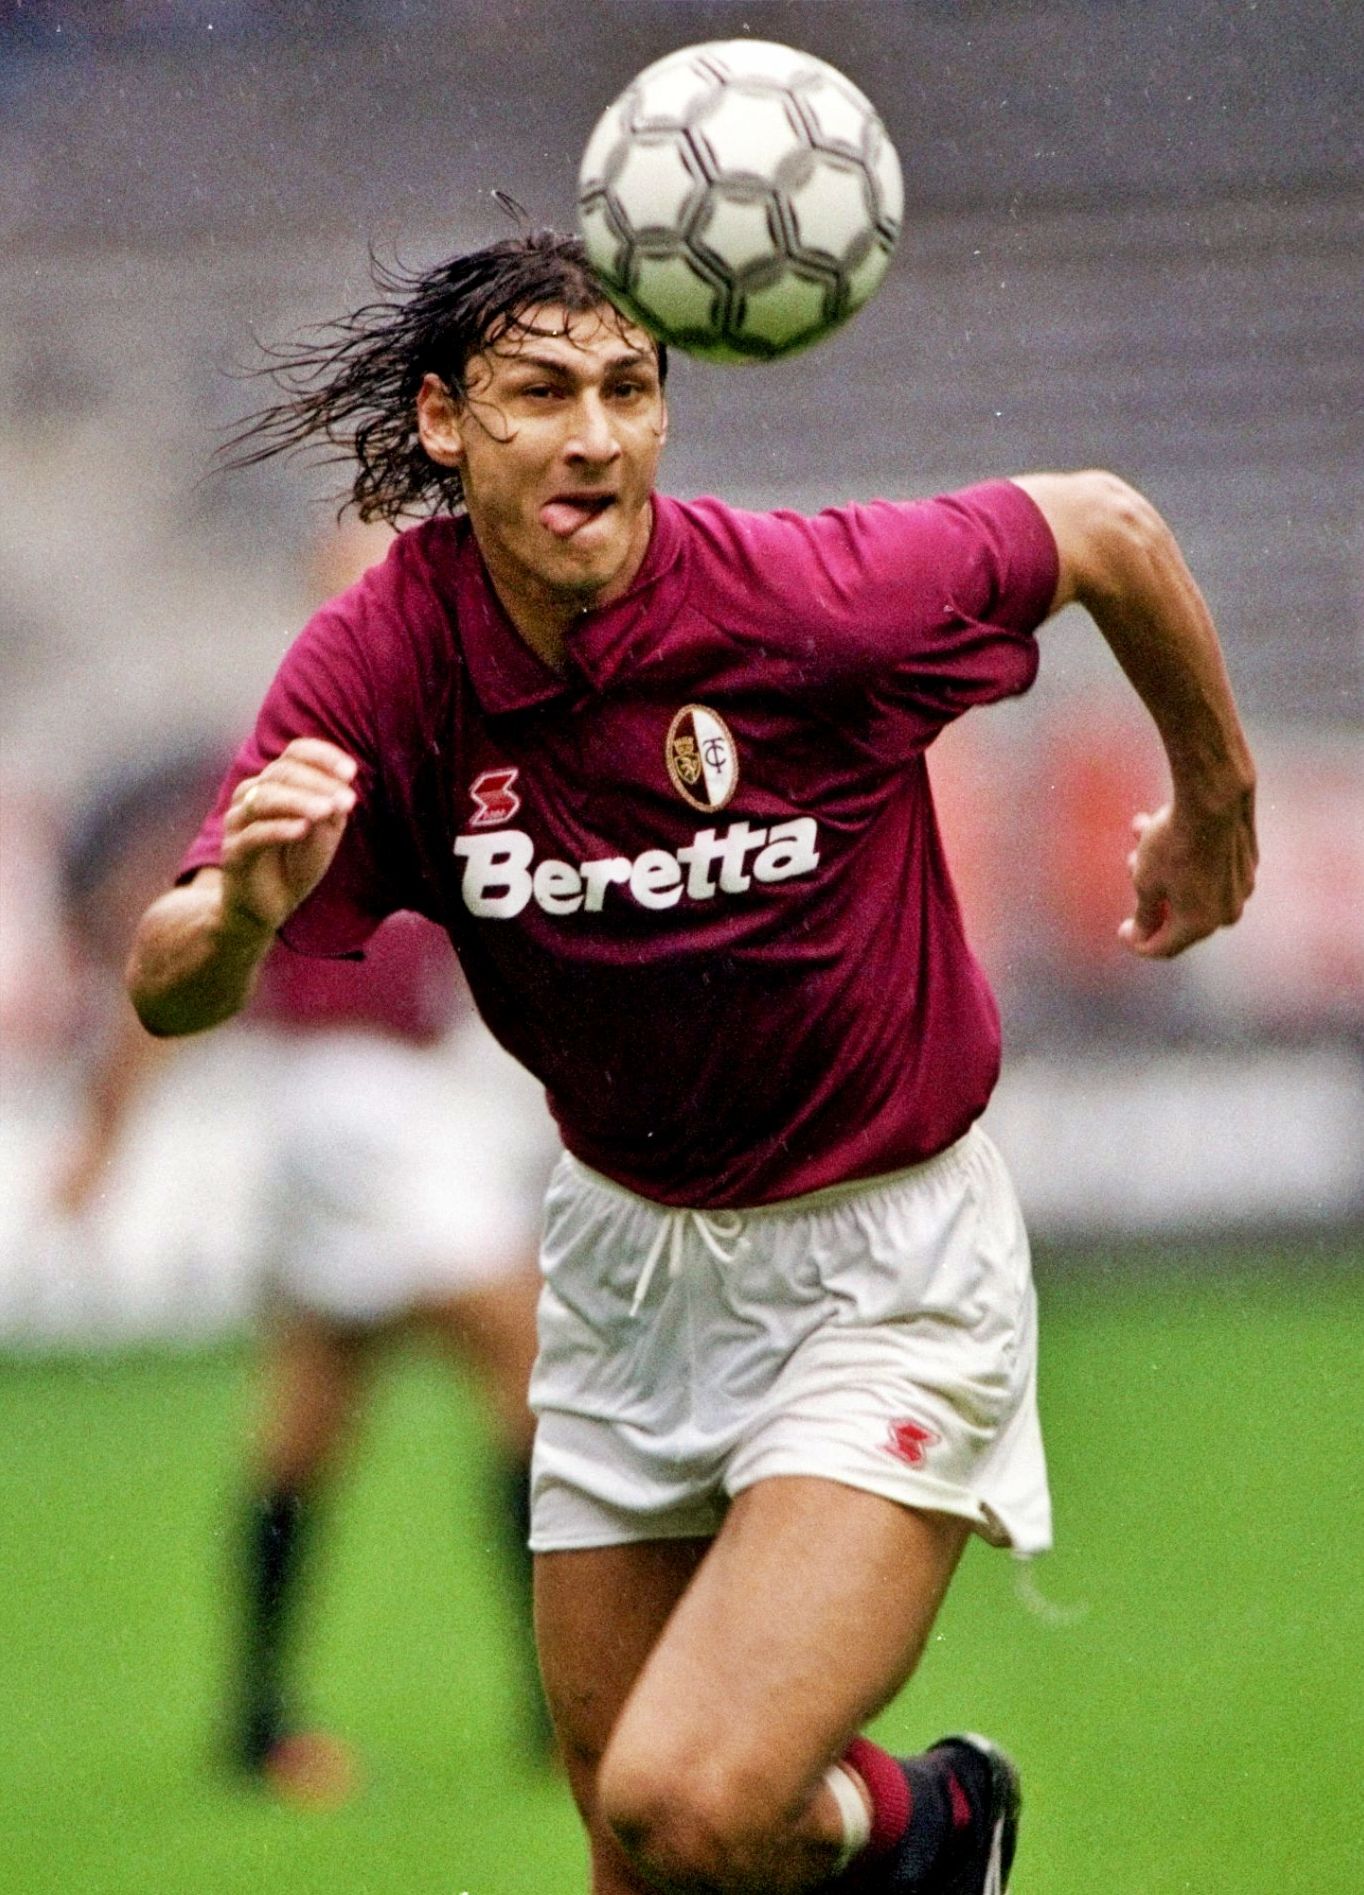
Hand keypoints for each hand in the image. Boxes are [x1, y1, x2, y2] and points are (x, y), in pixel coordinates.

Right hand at [220, 738, 358, 933]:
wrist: (267, 907)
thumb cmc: (295, 864)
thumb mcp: (324, 833)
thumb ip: (332, 808)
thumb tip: (343, 785)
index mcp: (275, 784)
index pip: (294, 754)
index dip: (322, 757)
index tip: (350, 772)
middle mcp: (251, 795)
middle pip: (280, 773)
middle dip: (317, 783)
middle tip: (347, 800)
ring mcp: (238, 822)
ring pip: (264, 798)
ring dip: (299, 801)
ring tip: (326, 811)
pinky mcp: (233, 852)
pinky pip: (253, 834)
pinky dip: (278, 828)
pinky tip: (302, 829)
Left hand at [1118, 792, 1256, 958]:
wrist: (1215, 798)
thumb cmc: (1173, 844)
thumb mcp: (1146, 882)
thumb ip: (1144, 913)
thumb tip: (1141, 935)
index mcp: (1199, 925)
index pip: (1163, 947)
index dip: (1138, 942)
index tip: (1121, 930)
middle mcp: (1225, 913)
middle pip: (1178, 915)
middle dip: (1149, 895)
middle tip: (1130, 865)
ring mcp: (1239, 887)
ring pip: (1191, 885)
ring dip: (1162, 867)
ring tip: (1140, 835)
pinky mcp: (1247, 862)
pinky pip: (1209, 866)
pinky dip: (1186, 854)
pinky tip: (1159, 824)